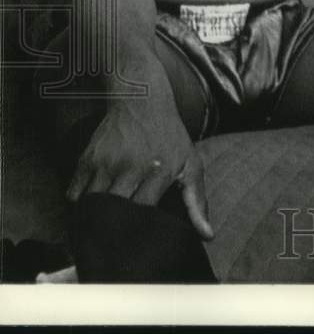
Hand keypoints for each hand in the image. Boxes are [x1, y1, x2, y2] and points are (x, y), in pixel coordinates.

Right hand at [66, 99, 213, 240]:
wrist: (142, 101)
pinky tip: (92, 209)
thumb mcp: (190, 163)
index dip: (140, 232)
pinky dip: (81, 206)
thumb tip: (208, 236)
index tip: (140, 242)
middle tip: (119, 243)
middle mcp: (130, 168)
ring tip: (104, 229)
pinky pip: (74, 196)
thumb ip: (197, 201)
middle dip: (116, 230)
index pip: (142, 214)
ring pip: (91, 208)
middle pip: (114, 214)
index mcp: (159, 171)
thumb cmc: (170, 137)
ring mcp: (105, 164)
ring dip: (96, 220)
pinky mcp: (86, 160)